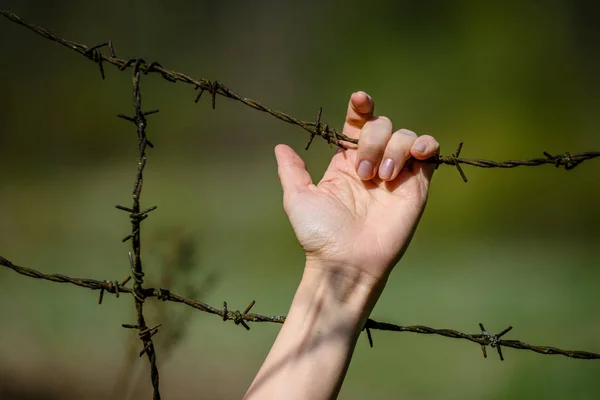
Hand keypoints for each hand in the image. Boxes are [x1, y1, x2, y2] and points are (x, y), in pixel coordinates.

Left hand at [275, 91, 438, 284]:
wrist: (347, 262)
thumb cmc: (320, 236)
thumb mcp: (299, 199)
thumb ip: (292, 171)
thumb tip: (280, 147)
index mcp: (345, 163)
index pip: (357, 124)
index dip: (361, 107)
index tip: (359, 100)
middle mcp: (372, 163)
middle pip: (382, 126)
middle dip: (373, 142)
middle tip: (363, 175)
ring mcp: (397, 174)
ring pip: (405, 135)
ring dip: (394, 148)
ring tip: (384, 177)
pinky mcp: (417, 186)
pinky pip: (430, 153)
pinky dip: (426, 144)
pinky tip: (418, 153)